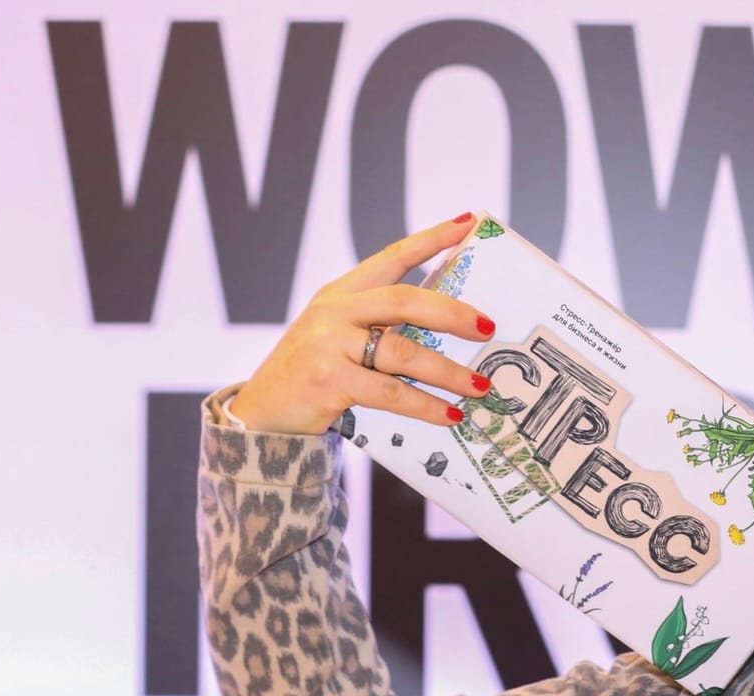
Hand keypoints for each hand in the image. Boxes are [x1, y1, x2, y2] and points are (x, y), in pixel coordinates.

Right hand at [228, 213, 497, 434]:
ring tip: (480, 387)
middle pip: (405, 300)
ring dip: (448, 372)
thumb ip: (381, 326)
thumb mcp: (342, 338)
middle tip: (488, 328)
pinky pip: (391, 392)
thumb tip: (449, 330)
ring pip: (403, 351)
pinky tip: (451, 415)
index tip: (467, 223)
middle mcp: (335, 311)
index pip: (392, 257)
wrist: (265, 411)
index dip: (431, 239)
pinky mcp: (330, 380)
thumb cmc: (316, 374)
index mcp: (342, 293)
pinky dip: (426, 405)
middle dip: (453, 313)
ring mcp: (329, 344)